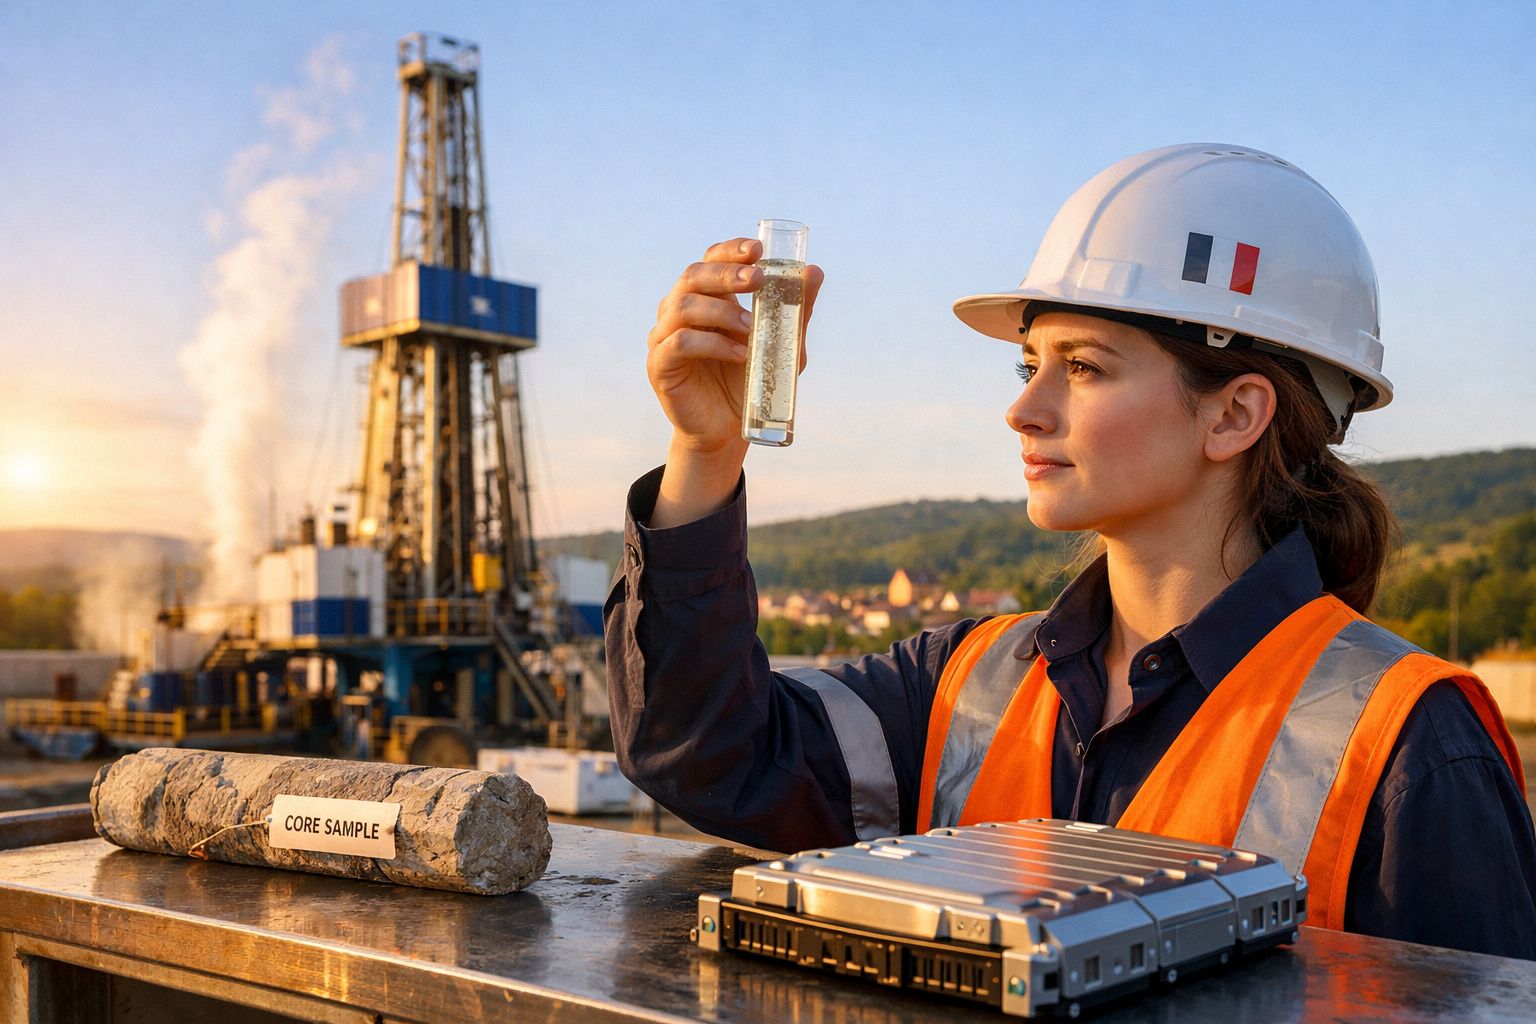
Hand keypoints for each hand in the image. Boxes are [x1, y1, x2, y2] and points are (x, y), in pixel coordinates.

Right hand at [647, 237, 823, 455]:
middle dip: (727, 274)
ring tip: (752, 329)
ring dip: (723, 312)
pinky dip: (713, 345)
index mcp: (706, 299)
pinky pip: (680, 343)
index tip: (758, 249)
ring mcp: (664, 336)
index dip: (730, 251)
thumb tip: (815, 271)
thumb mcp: (781, 344)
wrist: (728, 430)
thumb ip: (794, 310)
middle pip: (693, 276)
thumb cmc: (751, 382)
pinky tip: (740, 355)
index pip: (710, 261)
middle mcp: (679, 311)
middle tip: (757, 280)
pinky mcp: (659, 365)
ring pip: (684, 307)